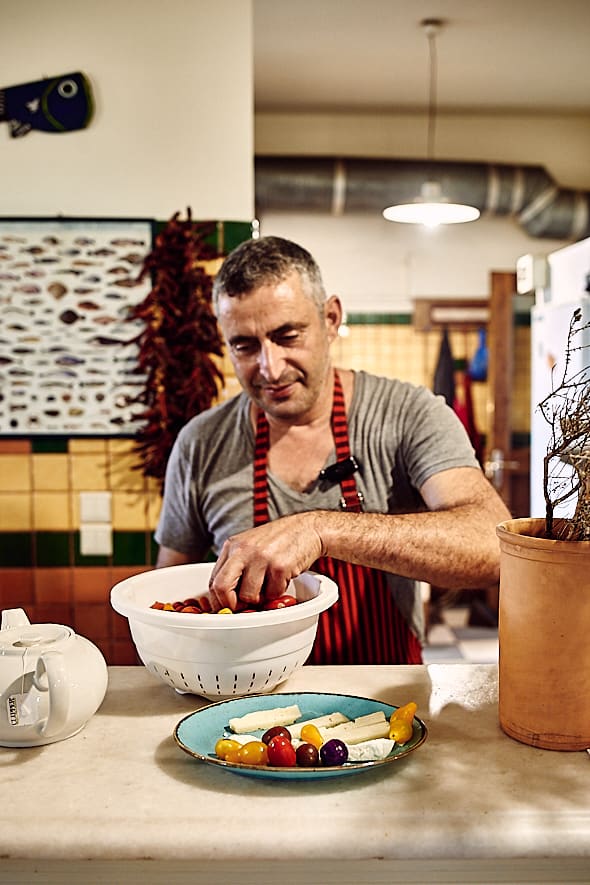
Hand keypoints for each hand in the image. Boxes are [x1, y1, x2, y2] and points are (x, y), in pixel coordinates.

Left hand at [205, 512, 323, 610]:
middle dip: (230, 605)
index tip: (226, 608)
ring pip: (249, 596)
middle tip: (241, 609)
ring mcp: (262, 558)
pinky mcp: (280, 567)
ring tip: (268, 586)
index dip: (218, 600)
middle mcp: (244, 550)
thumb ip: (236, 567)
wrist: (307, 529)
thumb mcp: (250, 546)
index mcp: (232, 546)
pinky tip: (282, 578)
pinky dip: (278, 593)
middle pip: (222, 588)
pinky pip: (273, 594)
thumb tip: (226, 598)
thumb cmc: (279, 540)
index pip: (213, 580)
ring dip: (260, 599)